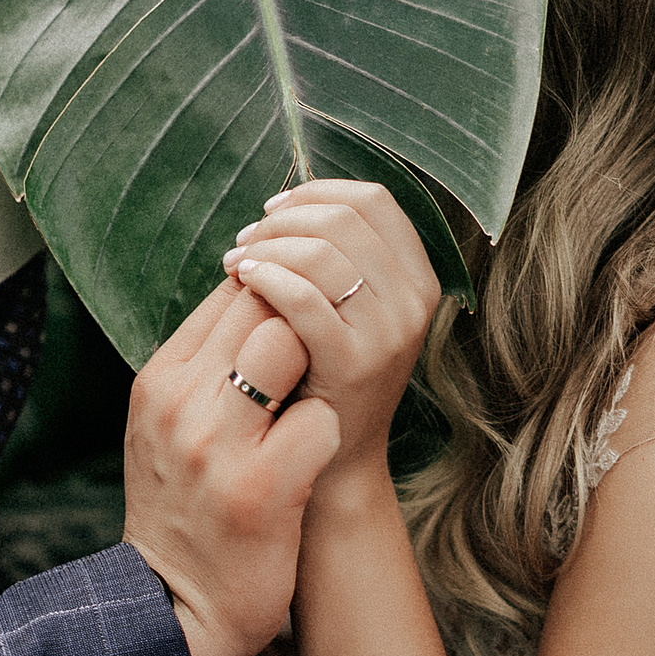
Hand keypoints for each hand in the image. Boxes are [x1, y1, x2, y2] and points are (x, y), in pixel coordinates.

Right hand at [123, 279, 341, 655]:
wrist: (169, 608)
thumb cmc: (183, 511)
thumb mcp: (166, 426)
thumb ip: (203, 366)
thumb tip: (258, 293)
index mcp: (158, 380)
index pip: (230, 290)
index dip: (278, 294)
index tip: (302, 321)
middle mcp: (179, 402)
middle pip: (262, 303)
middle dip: (303, 317)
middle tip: (321, 356)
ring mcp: (217, 444)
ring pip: (290, 343)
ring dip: (317, 365)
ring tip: (313, 401)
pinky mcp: (261, 487)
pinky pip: (319, 420)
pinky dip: (327, 432)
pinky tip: (312, 459)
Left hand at [221, 180, 441, 484]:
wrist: (331, 463)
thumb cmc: (323, 377)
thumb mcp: (348, 311)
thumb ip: (335, 258)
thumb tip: (283, 201)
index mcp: (418, 278)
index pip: (373, 200)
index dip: (317, 192)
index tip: (273, 210)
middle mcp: (415, 302)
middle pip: (345, 218)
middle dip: (285, 219)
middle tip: (245, 240)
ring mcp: (390, 333)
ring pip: (322, 252)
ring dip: (269, 246)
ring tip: (236, 262)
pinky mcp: (354, 363)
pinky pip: (304, 299)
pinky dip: (267, 278)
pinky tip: (242, 280)